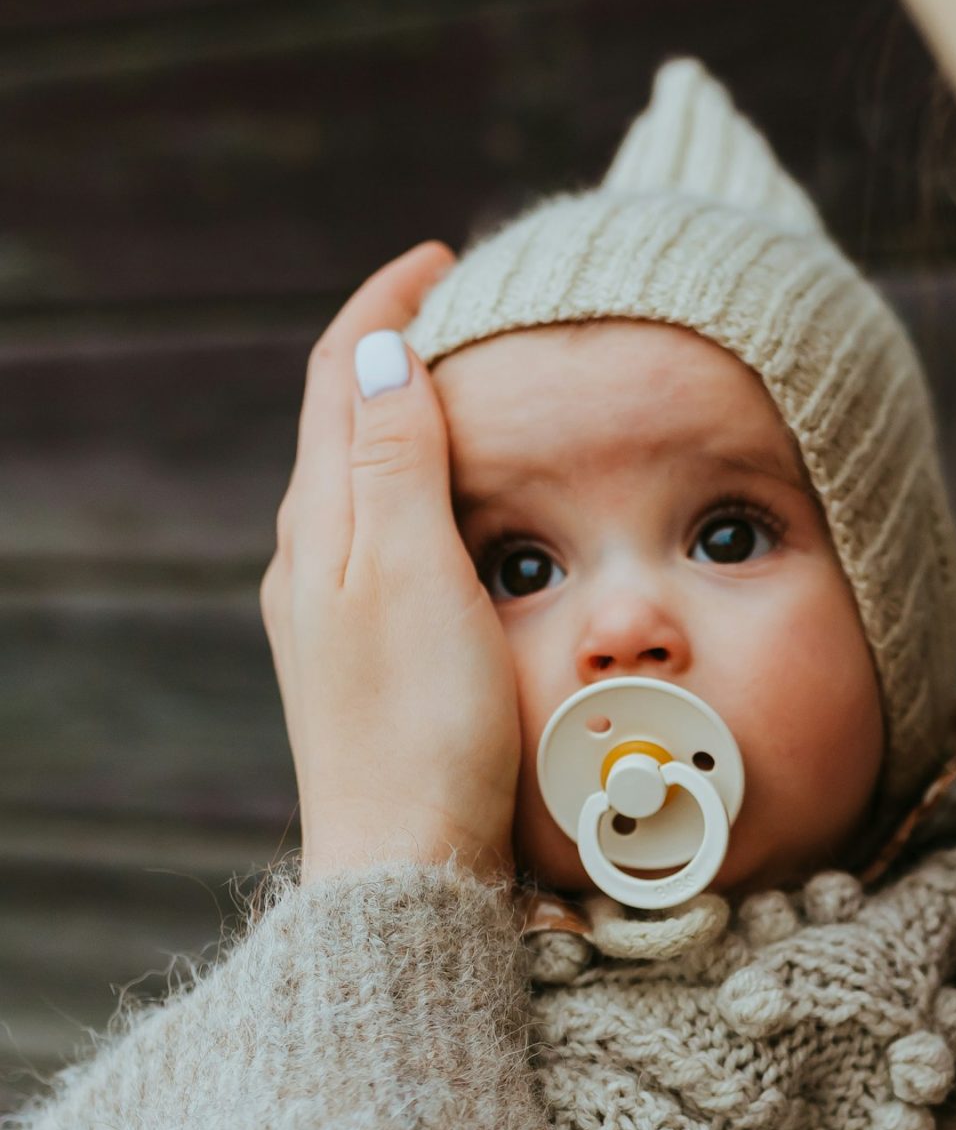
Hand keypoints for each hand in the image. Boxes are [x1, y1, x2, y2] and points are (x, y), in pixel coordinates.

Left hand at [262, 243, 521, 882]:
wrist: (407, 868)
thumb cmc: (424, 731)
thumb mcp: (414, 574)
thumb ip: (394, 459)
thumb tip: (379, 352)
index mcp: (319, 529)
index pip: (338, 380)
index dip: (387, 309)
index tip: (444, 261)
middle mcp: (311, 566)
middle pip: (342, 424)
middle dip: (396, 355)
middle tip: (465, 312)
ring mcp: (333, 620)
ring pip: (361, 485)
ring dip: (406, 423)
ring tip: (469, 392)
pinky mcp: (366, 667)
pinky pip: (382, 542)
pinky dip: (418, 493)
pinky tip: (459, 515)